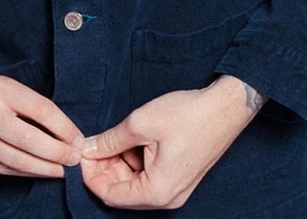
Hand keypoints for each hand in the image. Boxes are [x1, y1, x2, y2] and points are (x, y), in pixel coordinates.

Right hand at [0, 65, 84, 177]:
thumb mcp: (5, 86)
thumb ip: (29, 105)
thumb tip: (64, 130)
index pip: (40, 109)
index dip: (64, 127)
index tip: (78, 138)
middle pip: (30, 140)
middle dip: (57, 153)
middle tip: (75, 159)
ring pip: (18, 160)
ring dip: (45, 168)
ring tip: (63, 170)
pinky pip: (4, 169)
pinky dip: (25, 172)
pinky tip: (40, 172)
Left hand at [80, 75, 263, 209]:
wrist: (224, 108)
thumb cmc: (188, 115)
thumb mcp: (141, 124)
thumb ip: (111, 141)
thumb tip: (89, 149)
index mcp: (157, 191)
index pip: (111, 195)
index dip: (91, 175)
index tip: (82, 153)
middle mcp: (167, 198)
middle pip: (122, 192)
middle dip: (103, 169)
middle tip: (92, 143)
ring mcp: (175, 189)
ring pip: (134, 184)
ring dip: (118, 164)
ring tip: (110, 137)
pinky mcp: (179, 177)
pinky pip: (148, 176)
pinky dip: (134, 161)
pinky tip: (129, 140)